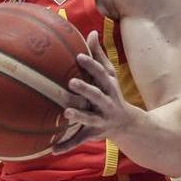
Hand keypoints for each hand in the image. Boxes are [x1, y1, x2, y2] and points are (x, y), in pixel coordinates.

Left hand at [53, 30, 138, 153]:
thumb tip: (91, 31)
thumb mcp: (109, 75)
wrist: (127, 125)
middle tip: (71, 83)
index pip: (101, 75)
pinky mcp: (93, 133)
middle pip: (97, 96)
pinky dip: (67, 145)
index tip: (79, 56)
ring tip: (67, 113)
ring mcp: (101, 119)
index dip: (92, 65)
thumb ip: (99, 55)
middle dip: (86, 90)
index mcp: (109, 88)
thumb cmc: (112, 94)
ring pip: (90, 118)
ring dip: (79, 116)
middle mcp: (107, 103)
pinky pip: (79, 140)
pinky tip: (53, 149)